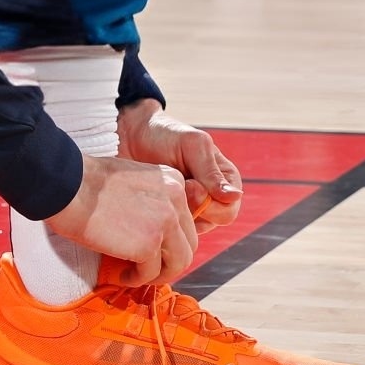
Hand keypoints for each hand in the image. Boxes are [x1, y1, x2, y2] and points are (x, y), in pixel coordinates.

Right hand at [44, 153, 198, 286]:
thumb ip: (151, 198)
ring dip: (159, 274)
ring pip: (178, 262)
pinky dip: (137, 278)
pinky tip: (122, 275)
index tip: (154, 248)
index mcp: (173, 181)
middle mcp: (176, 200)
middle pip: (188, 244)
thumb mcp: (132, 179)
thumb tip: (153, 227)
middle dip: (170, 260)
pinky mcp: (148, 244)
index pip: (186, 221)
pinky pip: (151, 273)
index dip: (171, 239)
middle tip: (148, 267)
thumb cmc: (87, 180)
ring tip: (138, 274)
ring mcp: (165, 223)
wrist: (66, 185)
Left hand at [117, 102, 243, 232]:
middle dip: (193, 207)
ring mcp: (192, 208)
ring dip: (178, 212)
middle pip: (211, 224)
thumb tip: (235, 196)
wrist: (129, 136)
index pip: (229, 210)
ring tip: (162, 190)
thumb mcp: (191, 145)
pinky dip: (165, 217)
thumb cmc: (164, 135)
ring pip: (194, 229)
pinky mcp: (172, 214)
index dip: (210, 203)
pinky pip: (174, 229)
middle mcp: (213, 197)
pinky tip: (154, 199)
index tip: (189, 184)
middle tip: (174, 188)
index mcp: (225, 179)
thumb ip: (211, 171)